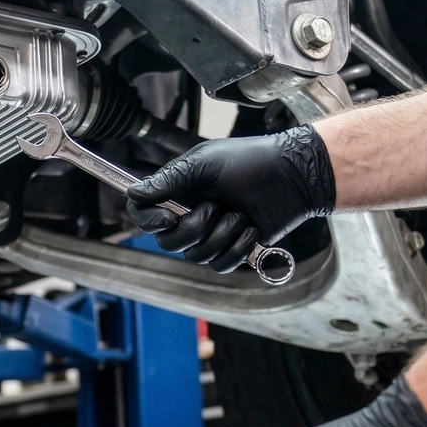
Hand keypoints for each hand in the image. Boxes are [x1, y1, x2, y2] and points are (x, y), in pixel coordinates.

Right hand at [124, 126, 335, 272]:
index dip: (148, 221)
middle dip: (193, 229)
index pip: (143, 214)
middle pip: (167, 242)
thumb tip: (133, 193)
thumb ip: (169, 180)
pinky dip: (237, 249)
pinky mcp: (233, 249)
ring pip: (196, 256)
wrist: (293, 176)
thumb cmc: (251, 162)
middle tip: (215, 207)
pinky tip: (252, 230)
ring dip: (221, 236)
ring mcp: (211, 234)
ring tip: (240, 215)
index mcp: (178, 192)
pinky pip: (221, 265)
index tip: (169, 218)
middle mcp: (189, 215)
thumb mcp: (205, 164)